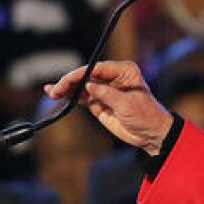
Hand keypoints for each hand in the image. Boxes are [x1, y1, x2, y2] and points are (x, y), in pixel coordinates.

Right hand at [44, 61, 171, 154]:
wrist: (151, 135)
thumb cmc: (146, 116)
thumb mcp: (127, 104)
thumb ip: (107, 93)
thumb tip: (88, 85)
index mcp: (124, 71)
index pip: (97, 68)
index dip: (80, 73)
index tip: (68, 80)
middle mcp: (112, 77)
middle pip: (86, 75)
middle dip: (70, 81)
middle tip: (56, 88)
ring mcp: (104, 90)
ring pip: (81, 85)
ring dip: (66, 88)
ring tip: (52, 91)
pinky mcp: (99, 102)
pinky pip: (81, 97)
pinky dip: (70, 96)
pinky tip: (57, 94)